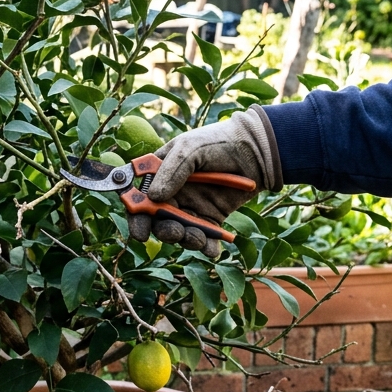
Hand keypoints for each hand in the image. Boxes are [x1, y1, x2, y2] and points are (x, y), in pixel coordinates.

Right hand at [128, 106, 281, 257]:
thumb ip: (171, 171)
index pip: (139, 197)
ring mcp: (191, 207)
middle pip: (158, 219)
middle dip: (164, 231)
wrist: (255, 152)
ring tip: (198, 238)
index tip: (140, 232)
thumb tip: (153, 197)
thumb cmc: (218, 142)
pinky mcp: (211, 218)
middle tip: (175, 232)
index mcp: (159, 173)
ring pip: (179, 231)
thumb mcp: (190, 149)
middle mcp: (172, 193)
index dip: (136, 215)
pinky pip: (204, 237)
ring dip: (185, 239)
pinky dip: (206, 247)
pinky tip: (212, 249)